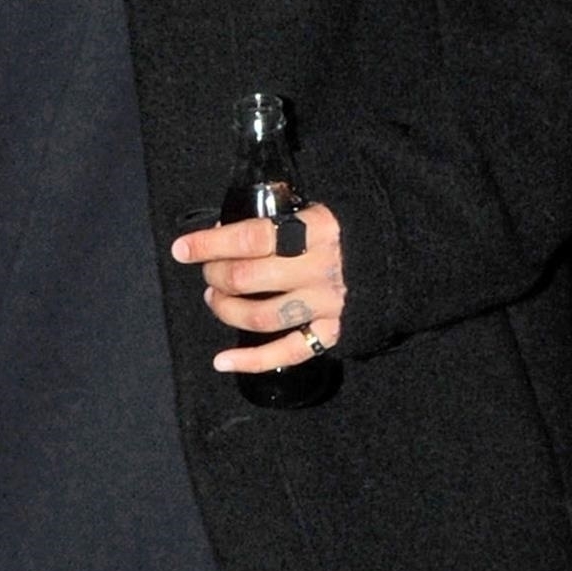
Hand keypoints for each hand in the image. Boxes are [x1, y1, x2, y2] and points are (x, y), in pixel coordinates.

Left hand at [169, 203, 346, 375]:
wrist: (388, 258)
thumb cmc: (339, 231)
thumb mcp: (313, 209)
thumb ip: (273, 218)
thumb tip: (218, 230)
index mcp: (317, 228)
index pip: (251, 237)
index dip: (210, 244)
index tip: (182, 249)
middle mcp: (321, 267)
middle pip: (248, 277)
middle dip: (215, 275)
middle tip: (209, 273)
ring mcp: (328, 302)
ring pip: (261, 316)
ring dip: (227, 310)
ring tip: (216, 299)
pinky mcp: (332, 331)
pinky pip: (288, 352)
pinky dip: (251, 361)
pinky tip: (222, 361)